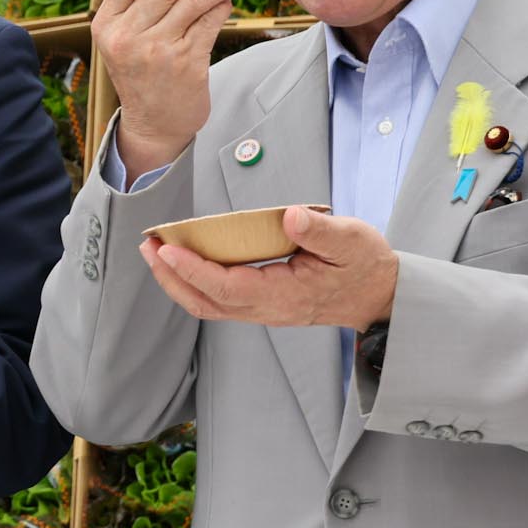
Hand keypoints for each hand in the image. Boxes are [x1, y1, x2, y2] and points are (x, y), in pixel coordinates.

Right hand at [94, 0, 233, 178]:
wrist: (153, 125)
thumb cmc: (142, 76)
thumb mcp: (124, 40)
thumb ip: (140, 5)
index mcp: (107, 26)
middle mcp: (127, 37)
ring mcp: (157, 50)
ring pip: (193, 0)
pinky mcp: (186, 63)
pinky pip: (209, 21)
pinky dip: (221, 7)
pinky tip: (224, 5)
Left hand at [139, 207, 398, 328]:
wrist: (379, 297)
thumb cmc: (365, 266)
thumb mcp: (351, 240)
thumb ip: (320, 230)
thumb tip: (291, 217)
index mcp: (285, 295)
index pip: (228, 287)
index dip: (193, 270)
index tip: (168, 249)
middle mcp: (267, 309)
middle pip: (206, 302)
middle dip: (171, 276)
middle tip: (148, 245)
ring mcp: (263, 311)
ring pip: (208, 304)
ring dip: (177, 281)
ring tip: (156, 251)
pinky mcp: (262, 305)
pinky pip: (218, 299)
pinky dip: (193, 281)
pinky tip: (184, 260)